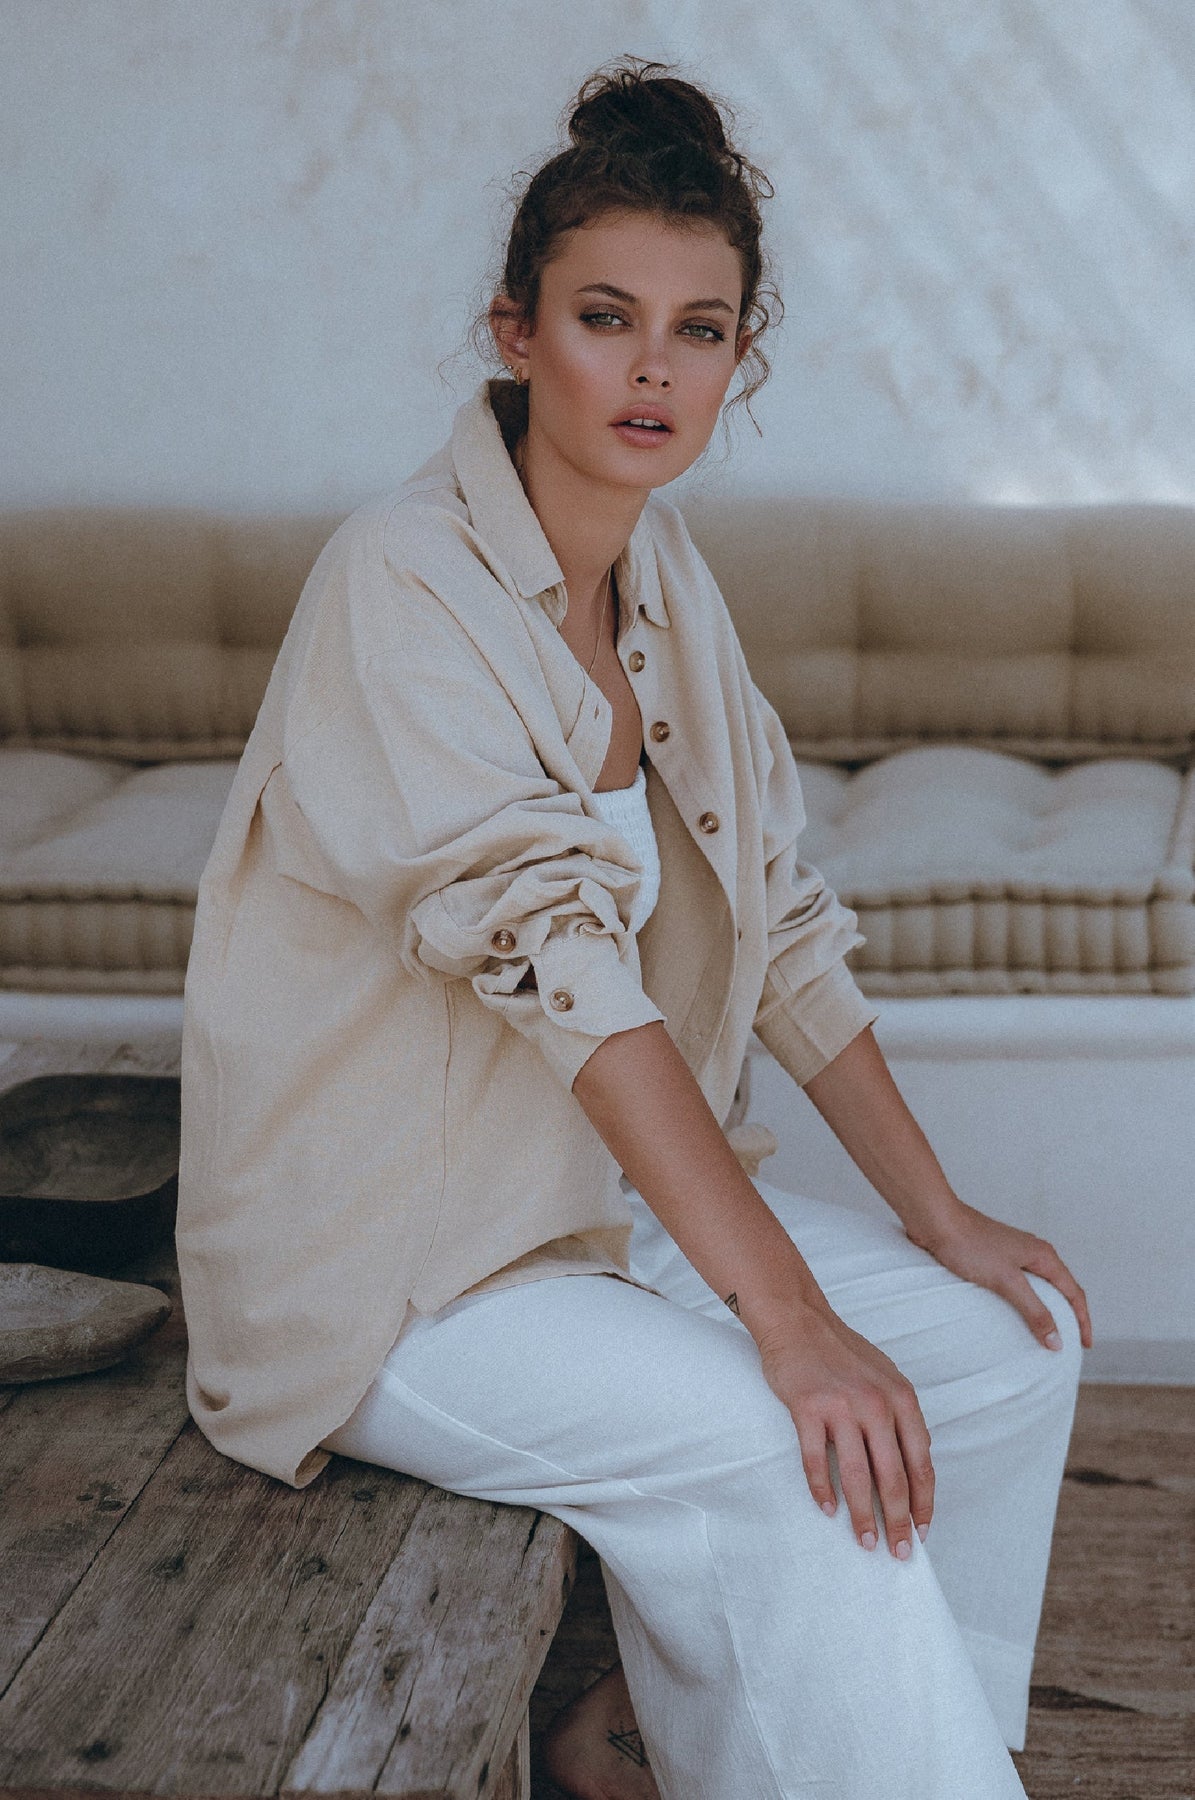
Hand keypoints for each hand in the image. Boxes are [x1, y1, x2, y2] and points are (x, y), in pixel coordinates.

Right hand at [756, 1300, 934, 1558]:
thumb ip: (901, 1418)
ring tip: (865, 1541)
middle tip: (897, 1552)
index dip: (923, 1502)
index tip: (921, 1531)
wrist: (798, 1321)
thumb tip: (914, 1467)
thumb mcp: (886, 1378)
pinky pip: (816, 1459)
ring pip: (857, 1474)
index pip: (921, 1463)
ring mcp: (841, 1406)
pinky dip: (821, 1489)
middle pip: (893, 1477)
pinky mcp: (808, 1408)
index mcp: (902, 1399)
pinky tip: (826, 1510)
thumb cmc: (842, 1352)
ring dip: (862, 1514)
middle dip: (897, 1521)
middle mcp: (876, 1404)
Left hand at [909, 1200, 1093, 1351]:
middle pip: (1059, 1289)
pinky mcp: (993, 1258)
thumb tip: (1057, 1340)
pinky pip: (1016, 1285)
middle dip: (1066, 1315)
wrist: (935, 1220)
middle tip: (1066, 1343)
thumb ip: (1034, 1311)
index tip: (1084, 1345)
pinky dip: (1021, 1303)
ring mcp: (1012, 1254)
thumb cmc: (970, 1244)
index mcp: (1043, 1256)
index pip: (1074, 1292)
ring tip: (1042, 1334)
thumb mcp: (1007, 1281)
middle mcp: (1032, 1253)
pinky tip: (1011, 1316)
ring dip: (1043, 1309)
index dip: (1082, 1320)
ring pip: (1037, 1287)